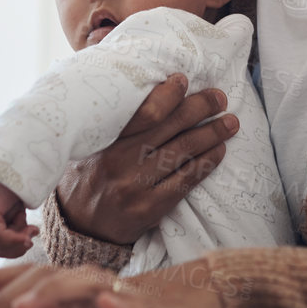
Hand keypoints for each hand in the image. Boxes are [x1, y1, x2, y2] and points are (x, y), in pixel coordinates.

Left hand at [0, 173, 37, 257]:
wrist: (12, 164)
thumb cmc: (16, 187)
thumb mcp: (15, 214)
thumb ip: (15, 231)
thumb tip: (25, 245)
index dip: (17, 248)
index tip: (33, 234)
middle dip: (19, 245)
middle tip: (34, 231)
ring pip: (1, 245)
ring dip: (19, 236)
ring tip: (30, 225)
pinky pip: (1, 237)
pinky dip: (16, 237)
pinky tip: (28, 230)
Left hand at [0, 261, 223, 307]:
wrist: (212, 300)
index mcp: (84, 285)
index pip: (32, 277)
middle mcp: (101, 285)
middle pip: (51, 281)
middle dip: (14, 295)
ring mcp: (130, 298)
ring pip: (90, 290)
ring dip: (58, 294)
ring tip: (29, 305)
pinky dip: (122, 306)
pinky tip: (107, 304)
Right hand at [55, 74, 238, 245]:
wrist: (76, 227)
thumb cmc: (84, 175)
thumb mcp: (86, 143)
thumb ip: (110, 121)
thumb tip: (141, 85)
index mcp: (104, 141)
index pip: (142, 113)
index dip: (167, 95)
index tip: (183, 80)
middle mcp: (119, 162)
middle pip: (169, 128)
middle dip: (200, 108)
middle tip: (220, 97)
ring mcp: (135, 188)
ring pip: (182, 153)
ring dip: (211, 135)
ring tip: (230, 123)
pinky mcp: (149, 209)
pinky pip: (185, 182)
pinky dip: (205, 164)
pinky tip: (218, 151)